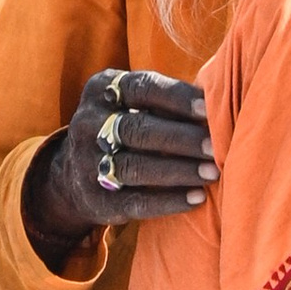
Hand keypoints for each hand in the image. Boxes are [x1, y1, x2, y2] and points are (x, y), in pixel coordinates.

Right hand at [22, 68, 215, 264]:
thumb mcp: (130, 103)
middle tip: (215, 147)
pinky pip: (135, 201)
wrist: (71, 174)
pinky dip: (168, 201)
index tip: (207, 109)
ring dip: (178, 170)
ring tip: (213, 173)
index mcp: (101, 89)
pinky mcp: (95, 199)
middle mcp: (88, 123)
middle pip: (137, 129)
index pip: (141, 87)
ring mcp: (86, 162)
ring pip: (135, 167)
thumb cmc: (123, 127)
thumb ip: (165, 101)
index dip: (176, 97)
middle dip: (181, 138)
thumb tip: (219, 101)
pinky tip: (197, 198)